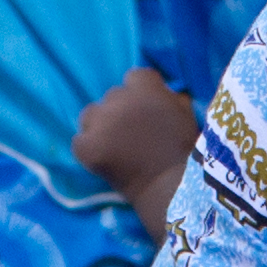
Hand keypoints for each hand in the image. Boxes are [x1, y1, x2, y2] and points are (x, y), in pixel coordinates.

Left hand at [75, 67, 197, 233]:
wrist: (171, 189)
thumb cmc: (185, 153)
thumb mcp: (187, 116)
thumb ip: (172, 98)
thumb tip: (165, 93)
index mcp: (146, 88)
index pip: (134, 77)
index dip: (141, 94)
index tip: (146, 111)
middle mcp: (120, 99)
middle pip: (113, 96)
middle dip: (121, 111)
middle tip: (132, 134)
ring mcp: (100, 123)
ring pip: (90, 114)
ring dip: (100, 126)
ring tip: (113, 146)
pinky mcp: (87, 146)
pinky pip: (79, 140)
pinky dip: (88, 149)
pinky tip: (103, 160)